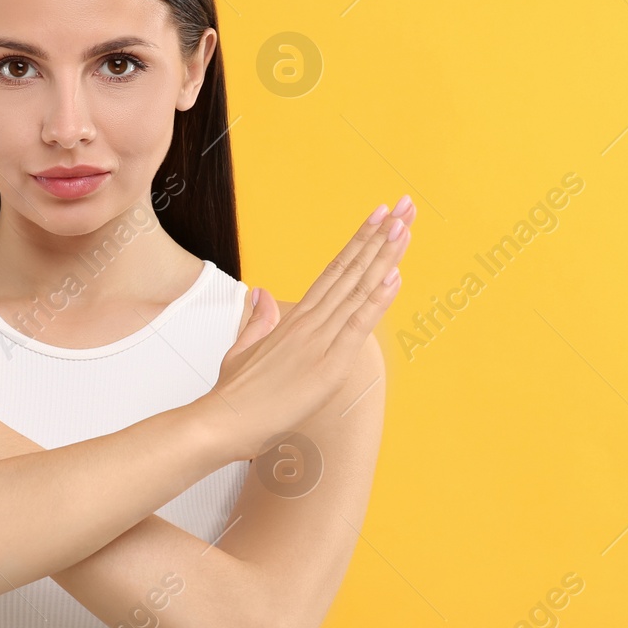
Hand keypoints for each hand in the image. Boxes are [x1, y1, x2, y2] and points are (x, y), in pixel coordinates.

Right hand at [203, 197, 413, 458]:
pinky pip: (358, 325)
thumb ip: (259, 320)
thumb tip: (262, 295)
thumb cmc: (234, 394)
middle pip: (351, 270)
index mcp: (295, 319)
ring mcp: (320, 340)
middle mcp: (310, 322)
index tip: (378, 218)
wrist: (222, 420)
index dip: (359, 242)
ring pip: (358, 290)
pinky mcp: (329, 363)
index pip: (334, 271)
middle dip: (380, 237)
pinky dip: (378, 300)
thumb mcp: (244, 349)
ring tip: (405, 226)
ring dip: (384, 257)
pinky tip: (394, 276)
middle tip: (404, 206)